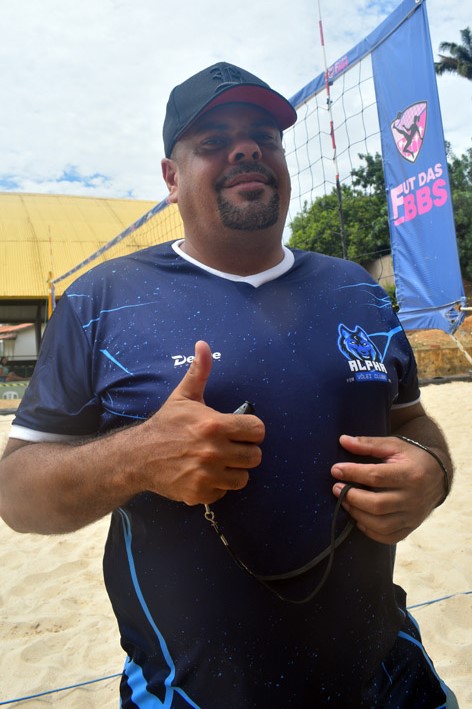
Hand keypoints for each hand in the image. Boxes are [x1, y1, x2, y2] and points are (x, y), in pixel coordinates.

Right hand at [136, 340, 264, 504]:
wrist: (138, 456)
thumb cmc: (166, 424)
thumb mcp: (184, 396)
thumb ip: (199, 371)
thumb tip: (203, 344)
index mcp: (214, 425)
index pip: (258, 431)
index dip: (251, 430)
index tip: (240, 430)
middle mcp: (213, 451)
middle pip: (255, 457)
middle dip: (244, 451)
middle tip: (229, 447)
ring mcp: (207, 475)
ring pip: (243, 478)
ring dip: (233, 471)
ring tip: (218, 462)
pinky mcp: (200, 493)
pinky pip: (224, 492)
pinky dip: (216, 486)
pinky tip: (204, 475)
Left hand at [331, 434, 445, 543]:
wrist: (438, 476)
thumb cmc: (411, 458)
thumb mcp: (393, 445)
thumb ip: (368, 444)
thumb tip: (343, 440)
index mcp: (411, 474)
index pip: (376, 476)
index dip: (353, 473)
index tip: (335, 470)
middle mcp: (414, 498)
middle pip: (377, 504)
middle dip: (351, 497)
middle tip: (336, 488)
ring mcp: (413, 516)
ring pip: (381, 524)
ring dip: (357, 514)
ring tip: (345, 502)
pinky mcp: (411, 527)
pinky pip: (389, 537)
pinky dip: (370, 531)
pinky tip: (359, 519)